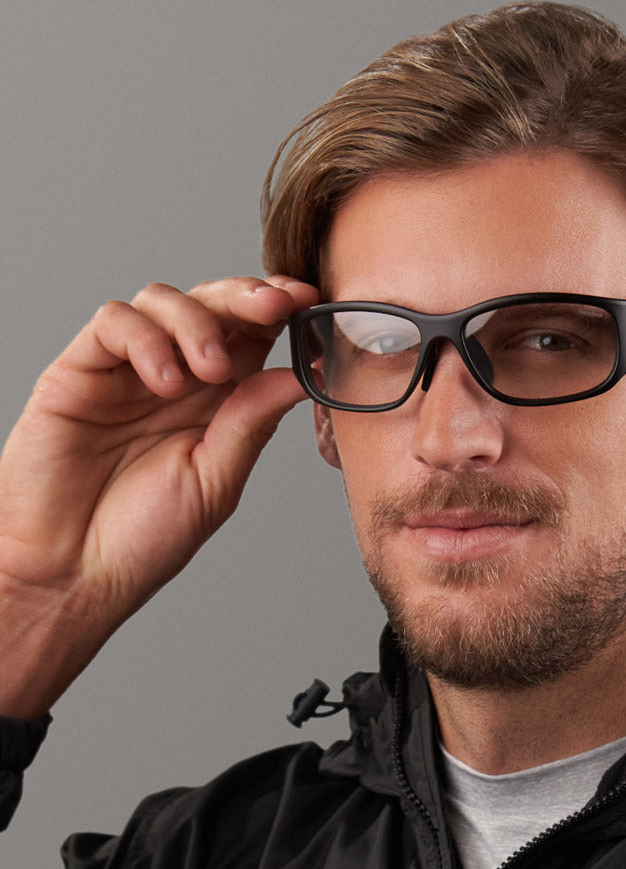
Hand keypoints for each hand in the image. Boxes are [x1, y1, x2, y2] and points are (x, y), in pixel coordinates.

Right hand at [0, 275, 318, 717]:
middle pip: (215, 303)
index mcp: (219, 399)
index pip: (254, 332)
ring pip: (164, 300)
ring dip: (198, 322)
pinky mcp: (80, 371)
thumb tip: (302, 374)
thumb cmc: (142, 537)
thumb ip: (252, 420)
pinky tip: (165, 380)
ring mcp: (128, 370)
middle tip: (276, 305)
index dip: (282, 307)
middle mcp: (177, 375)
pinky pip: (114, 323)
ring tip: (209, 372)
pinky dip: (146, 339)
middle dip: (250, 294)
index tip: (311, 299)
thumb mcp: (216, 478)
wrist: (71, 574)